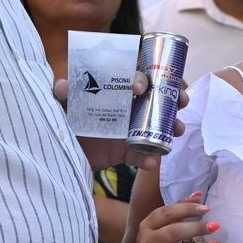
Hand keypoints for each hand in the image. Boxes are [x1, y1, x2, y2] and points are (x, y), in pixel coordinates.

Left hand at [54, 73, 190, 171]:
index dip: (142, 79)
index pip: (133, 79)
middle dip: (173, 97)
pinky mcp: (126, 153)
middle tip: (182, 100)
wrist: (61, 155)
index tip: (140, 88)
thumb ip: (62, 95)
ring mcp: (130, 131)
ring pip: (158, 126)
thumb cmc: (64, 122)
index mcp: (114, 93)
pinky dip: (149, 159)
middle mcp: (127, 109)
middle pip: (156, 99)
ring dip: (172, 126)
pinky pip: (142, 156)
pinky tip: (152, 162)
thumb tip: (62, 87)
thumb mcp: (61, 106)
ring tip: (178, 130)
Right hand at [131, 191, 216, 242]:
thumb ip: (179, 210)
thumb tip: (199, 195)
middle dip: (197, 228)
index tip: (207, 208)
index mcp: (147, 225)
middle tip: (215, 226)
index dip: (187, 209)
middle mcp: (146, 242)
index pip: (167, 213)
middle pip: (173, 232)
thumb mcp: (162, 227)